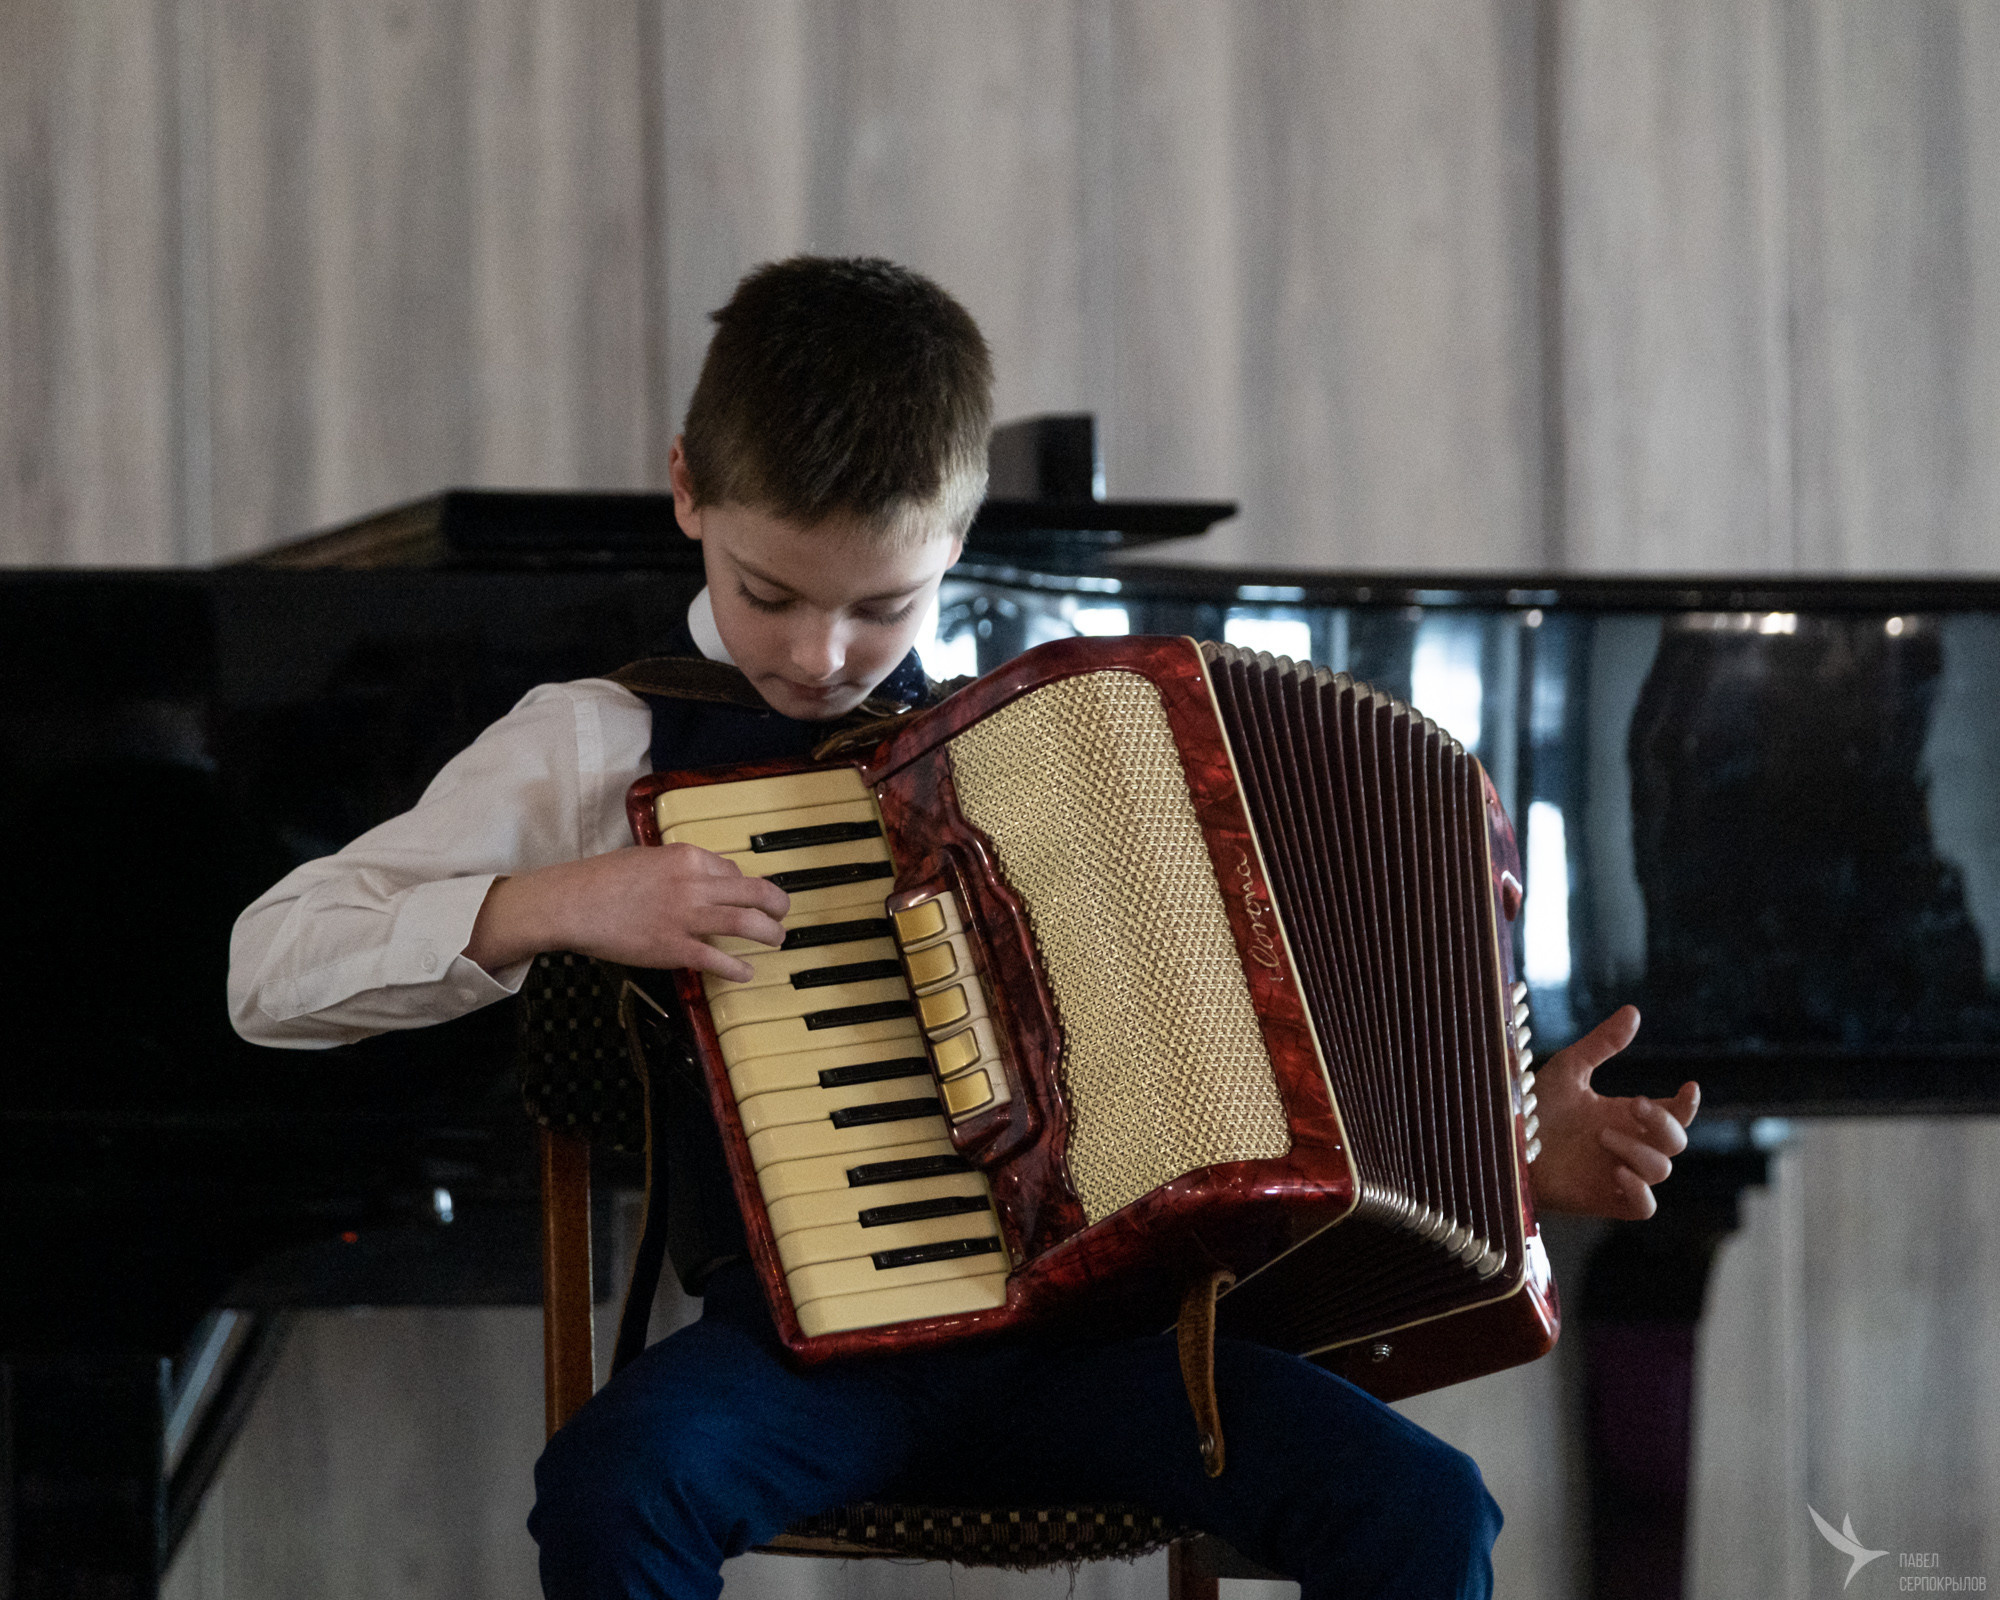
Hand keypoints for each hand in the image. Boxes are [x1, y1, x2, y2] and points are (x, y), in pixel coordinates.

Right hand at [467, 843, 788, 982]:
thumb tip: (710, 879)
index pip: (733, 869)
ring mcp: (686, 917)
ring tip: (776, 939)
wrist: (572, 903)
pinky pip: (719, 959)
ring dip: (769, 933)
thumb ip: (680, 867)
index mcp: (686, 857)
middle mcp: (694, 884)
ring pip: (747, 923)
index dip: (745, 884)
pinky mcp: (675, 948)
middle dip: (777, 904)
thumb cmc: (603, 880)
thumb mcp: (647, 858)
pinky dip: (738, 967)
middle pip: (754, 892)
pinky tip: (745, 972)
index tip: (748, 895)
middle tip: (783, 913)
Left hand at [1526, 1005, 1698, 1219]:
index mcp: (1624, 1115)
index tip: (1688, 1086)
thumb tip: (1634, 1010)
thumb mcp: (1569, 1069)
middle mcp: (1627, 1146)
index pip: (1674, 1114)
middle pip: (1676, 1141)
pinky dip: (1641, 1193)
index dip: (1687, 1104)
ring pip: (1661, 1171)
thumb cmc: (1533, 1107)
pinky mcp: (1603, 1200)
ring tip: (1602, 1135)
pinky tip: (1618, 1172)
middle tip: (1634, 1105)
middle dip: (1663, 1122)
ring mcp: (1617, 1175)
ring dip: (1640, 1152)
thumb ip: (1602, 1044)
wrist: (1500, 1141)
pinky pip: (1643, 1208)